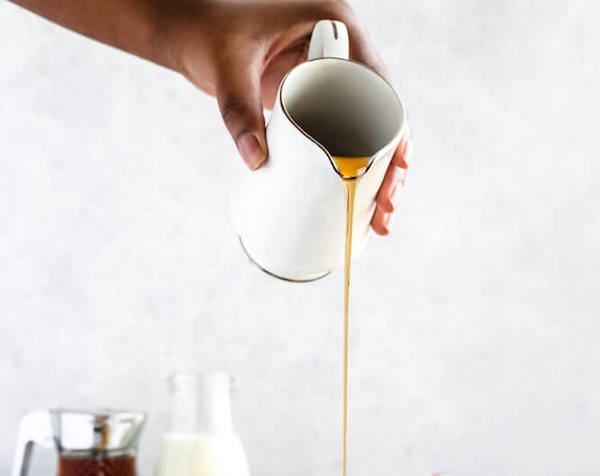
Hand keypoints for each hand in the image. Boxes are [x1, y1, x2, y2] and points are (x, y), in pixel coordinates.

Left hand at [165, 0, 410, 233]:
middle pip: (382, 117)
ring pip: (370, 134)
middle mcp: (344, 50)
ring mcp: (333, 80)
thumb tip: (257, 162)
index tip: (396, 167)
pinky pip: (348, 138)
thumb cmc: (211, 36)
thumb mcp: (228, 69)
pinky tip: (365, 206)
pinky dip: (359, 172)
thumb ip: (238, 109)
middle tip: (386, 207)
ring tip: (381, 220)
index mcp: (336, 25)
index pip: (379, 84)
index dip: (394, 130)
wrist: (194, 34)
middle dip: (393, 167)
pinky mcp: (319, 102)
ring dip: (382, 178)